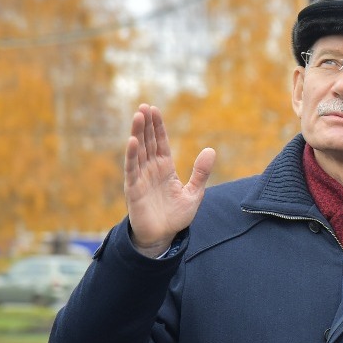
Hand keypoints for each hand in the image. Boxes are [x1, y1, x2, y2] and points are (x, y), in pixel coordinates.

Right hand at [124, 104, 215, 257]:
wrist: (164, 237)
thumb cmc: (176, 216)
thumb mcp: (194, 193)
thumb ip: (201, 172)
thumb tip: (211, 150)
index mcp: (165, 169)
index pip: (160, 143)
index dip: (158, 127)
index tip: (155, 110)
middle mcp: (151, 170)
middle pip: (148, 142)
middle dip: (147, 124)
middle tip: (144, 106)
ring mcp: (141, 178)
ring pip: (139, 151)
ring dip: (138, 133)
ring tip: (138, 116)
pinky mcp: (134, 189)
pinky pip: (131, 169)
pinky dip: (131, 155)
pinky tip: (132, 140)